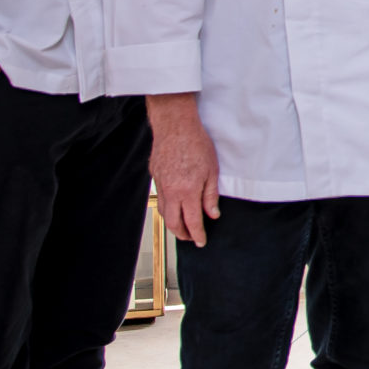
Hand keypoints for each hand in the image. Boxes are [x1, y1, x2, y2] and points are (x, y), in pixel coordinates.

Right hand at [148, 103, 222, 246]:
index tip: (201, 242)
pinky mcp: (155, 176)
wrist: (175, 126)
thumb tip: (212, 215)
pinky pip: (160, 197)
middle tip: (191, 238)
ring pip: (164, 212)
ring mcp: (160, 184)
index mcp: (187, 192)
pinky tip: (175, 205)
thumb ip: (210, 196)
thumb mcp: (212, 171)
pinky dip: (167, 207)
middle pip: (173, 222)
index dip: (197, 235)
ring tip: (183, 226)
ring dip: (173, 222)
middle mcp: (171, 192)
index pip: (192, 222)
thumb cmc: (196, 144)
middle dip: (182, 234)